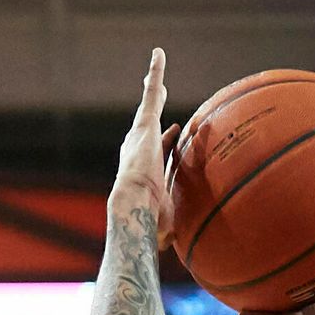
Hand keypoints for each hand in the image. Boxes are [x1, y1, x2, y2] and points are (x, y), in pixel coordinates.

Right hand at [110, 48, 175, 247]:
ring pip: (149, 101)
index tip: (173, 132)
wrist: (135, 207)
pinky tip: (159, 55)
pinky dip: (155, 72)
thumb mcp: (172, 227)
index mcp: (147, 167)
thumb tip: (179, 259)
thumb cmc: (152, 225)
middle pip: (148, 121)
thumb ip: (175, 235)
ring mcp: (140, 133)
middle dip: (153, 106)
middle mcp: (139, 146)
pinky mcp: (145, 123)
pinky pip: (151, 91)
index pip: (158, 149)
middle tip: (158, 89)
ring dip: (154, 82)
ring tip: (158, 64)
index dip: (165, 141)